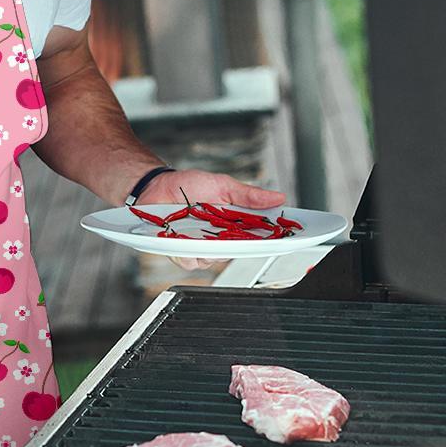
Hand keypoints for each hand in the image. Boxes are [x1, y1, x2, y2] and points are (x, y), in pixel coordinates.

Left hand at [138, 169, 286, 271]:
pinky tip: (184, 237)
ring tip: (202, 227)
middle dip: (241, 244)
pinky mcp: (181, 252)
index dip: (274, 240)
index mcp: (234, 224)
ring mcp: (201, 248)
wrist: (157, 186)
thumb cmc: (189, 186)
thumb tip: (278, 197)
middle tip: (236, 230)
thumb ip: (249, 195)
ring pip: (215, 260)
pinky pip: (191, 261)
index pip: (259, 237)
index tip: (289, 238)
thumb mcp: (223, 185)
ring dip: (211, 246)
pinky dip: (188, 250)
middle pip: (239, 252)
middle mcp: (220, 239)